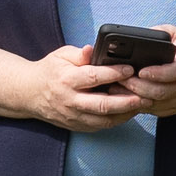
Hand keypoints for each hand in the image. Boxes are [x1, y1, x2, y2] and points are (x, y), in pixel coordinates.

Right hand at [27, 46, 149, 135]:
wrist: (29, 94)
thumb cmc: (50, 71)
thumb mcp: (61, 55)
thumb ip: (80, 54)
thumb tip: (93, 49)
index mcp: (66, 80)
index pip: (94, 77)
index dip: (114, 73)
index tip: (131, 69)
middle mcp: (70, 100)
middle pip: (102, 104)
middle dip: (126, 101)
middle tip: (145, 95)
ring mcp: (73, 116)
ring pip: (103, 120)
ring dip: (125, 114)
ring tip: (142, 104)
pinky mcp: (76, 126)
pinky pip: (100, 126)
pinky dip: (116, 120)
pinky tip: (128, 112)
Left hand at [124, 28, 175, 119]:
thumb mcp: (175, 33)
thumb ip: (158, 33)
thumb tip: (135, 38)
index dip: (158, 73)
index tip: (140, 71)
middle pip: (164, 91)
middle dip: (140, 87)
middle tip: (123, 80)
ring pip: (160, 104)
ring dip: (139, 98)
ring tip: (122, 89)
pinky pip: (161, 111)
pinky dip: (144, 107)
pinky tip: (131, 98)